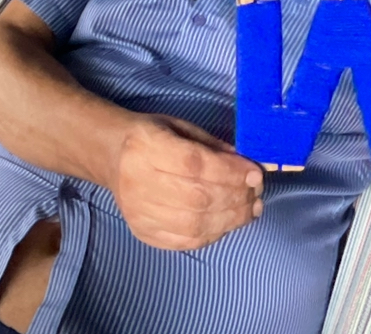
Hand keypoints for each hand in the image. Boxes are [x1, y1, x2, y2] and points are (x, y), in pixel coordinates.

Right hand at [110, 114, 263, 250]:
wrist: (113, 157)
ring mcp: (138, 212)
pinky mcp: (143, 232)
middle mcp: (138, 181)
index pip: (194, 164)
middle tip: (256, 194)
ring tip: (249, 210)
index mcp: (146, 145)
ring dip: (230, 219)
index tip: (255, 174)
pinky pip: (185, 241)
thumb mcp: (181, 128)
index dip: (229, 172)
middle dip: (235, 197)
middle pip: (197, 197)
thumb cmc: (152, 137)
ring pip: (193, 224)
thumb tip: (249, 167)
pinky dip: (213, 234)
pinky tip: (227, 222)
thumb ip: (214, 147)